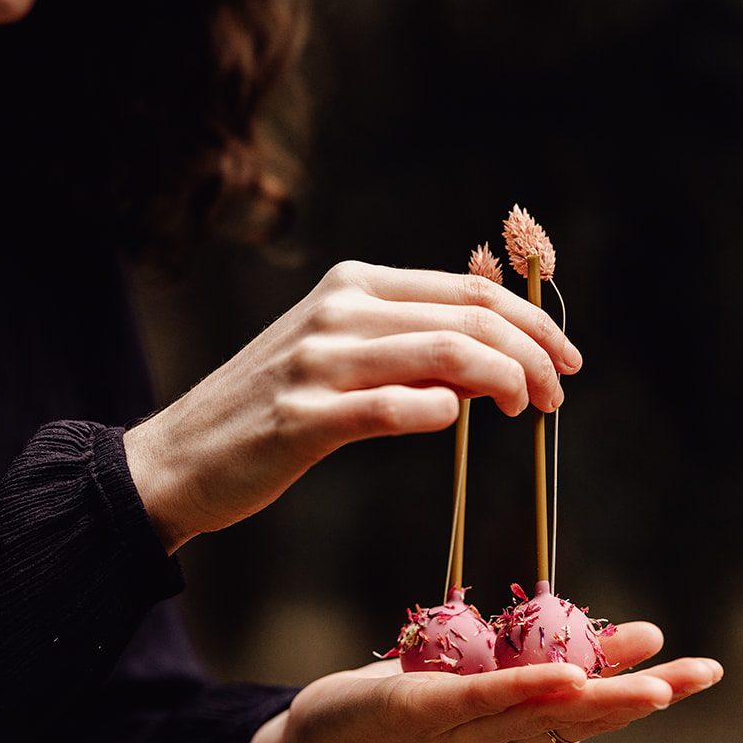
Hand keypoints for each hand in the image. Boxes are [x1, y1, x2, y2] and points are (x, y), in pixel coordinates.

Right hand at [124, 261, 580, 551]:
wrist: (177, 458)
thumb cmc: (270, 409)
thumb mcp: (340, 356)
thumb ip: (412, 348)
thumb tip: (499, 359)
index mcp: (352, 284)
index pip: (466, 290)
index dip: (531, 322)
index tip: (565, 359)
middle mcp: (338, 310)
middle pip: (467, 318)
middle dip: (532, 354)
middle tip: (556, 395)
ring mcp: (316, 361)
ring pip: (442, 355)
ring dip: (505, 381)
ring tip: (523, 410)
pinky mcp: (300, 417)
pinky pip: (390, 408)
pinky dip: (435, 412)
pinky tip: (454, 421)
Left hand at [243, 621, 722, 742]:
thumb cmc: (403, 708)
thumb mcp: (476, 678)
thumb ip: (533, 659)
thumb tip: (591, 634)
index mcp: (515, 726)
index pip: (593, 709)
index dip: (651, 692)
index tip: (705, 669)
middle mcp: (500, 737)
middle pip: (583, 719)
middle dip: (646, 699)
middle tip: (703, 674)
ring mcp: (463, 729)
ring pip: (544, 714)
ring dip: (602, 701)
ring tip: (654, 684)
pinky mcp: (422, 711)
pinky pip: (481, 700)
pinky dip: (526, 689)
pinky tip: (565, 677)